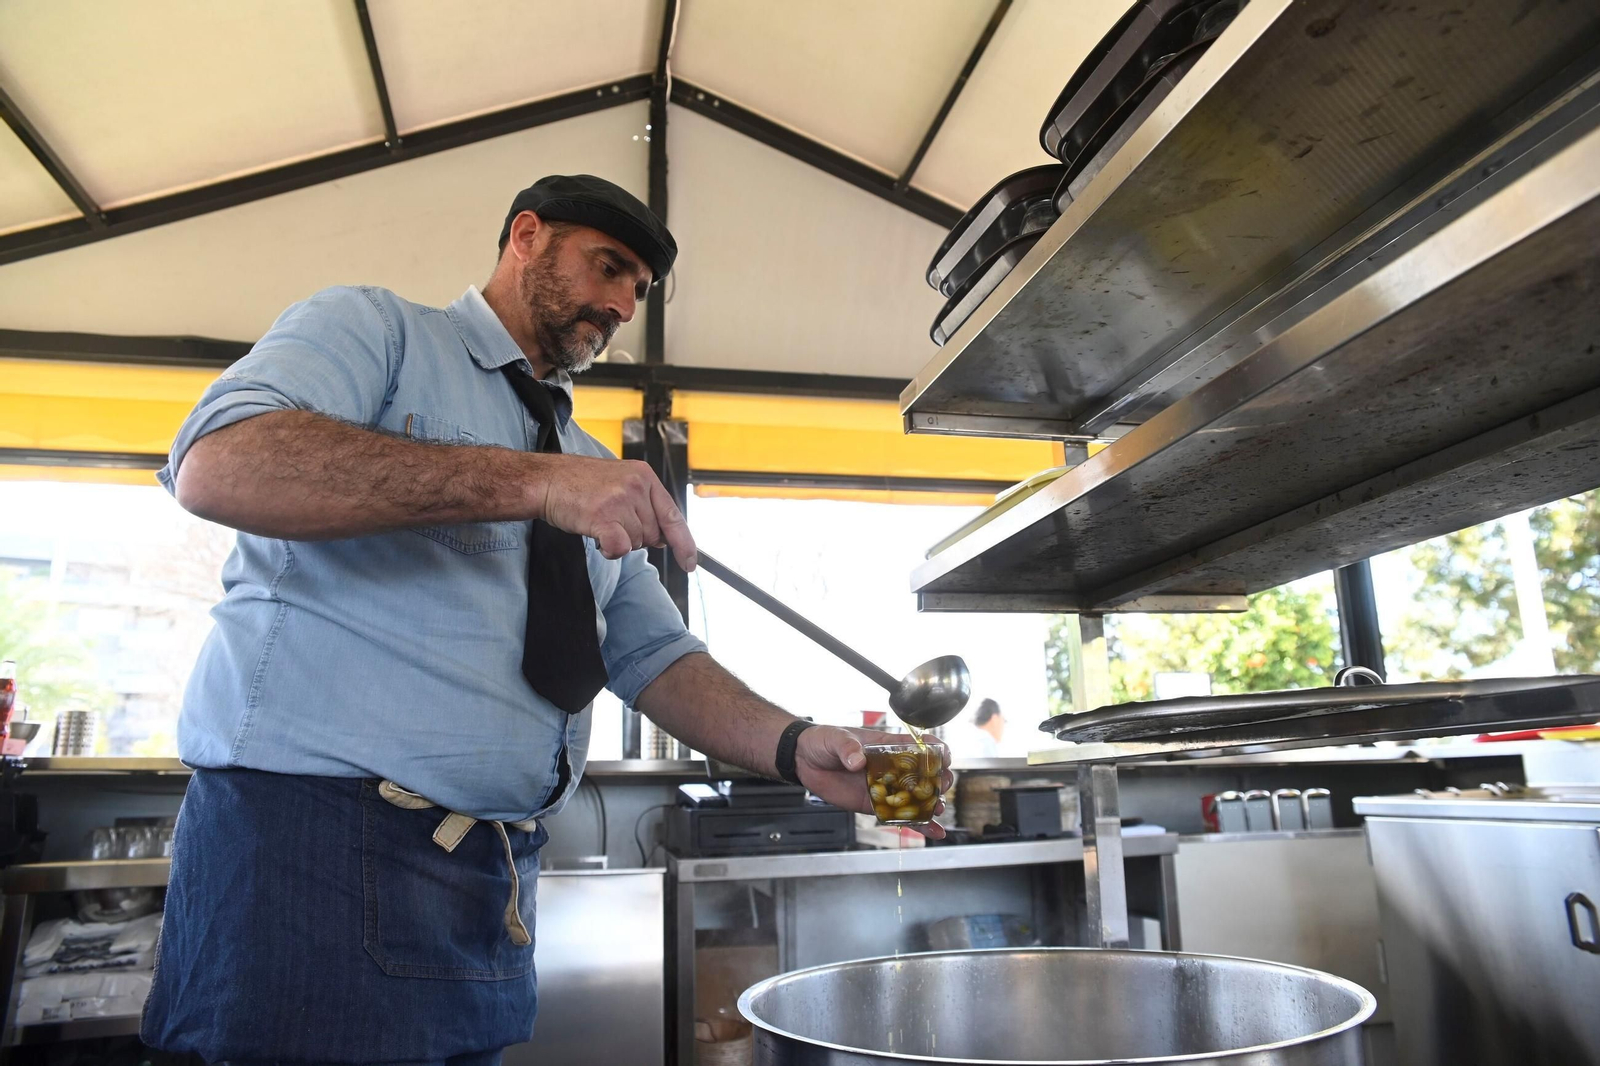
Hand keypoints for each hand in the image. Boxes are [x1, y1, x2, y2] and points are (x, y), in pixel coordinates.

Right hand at [534, 455, 697, 565]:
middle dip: (635, 537)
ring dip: (619, 540)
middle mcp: (637, 486)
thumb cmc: (579, 484)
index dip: (684, 543)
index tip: (690, 562)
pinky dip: (610, 550)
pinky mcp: (603, 516)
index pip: (673, 515)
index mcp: (645, 476)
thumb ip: (645, 507)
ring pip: (636, 542)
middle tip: (612, 522)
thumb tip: (665, 539)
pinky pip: (621, 548)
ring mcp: (620, 500)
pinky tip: (598, 537)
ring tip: (599, 522)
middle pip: (653, 533)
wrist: (546, 480)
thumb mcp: (620, 483)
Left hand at [794, 726, 952, 839]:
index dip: (938, 751)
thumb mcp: (835, 738)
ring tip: (936, 810)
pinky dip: (920, 825)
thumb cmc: (823, 741)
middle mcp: (894, 767)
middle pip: (928, 774)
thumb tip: (857, 761)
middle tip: (939, 788)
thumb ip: (847, 748)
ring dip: (933, 804)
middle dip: (940, 781)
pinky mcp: (877, 805)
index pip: (922, 746)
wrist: (804, 760)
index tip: (944, 760)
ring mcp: (888, 788)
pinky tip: (936, 832)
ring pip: (919, 797)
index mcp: (889, 746)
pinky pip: (901, 816)